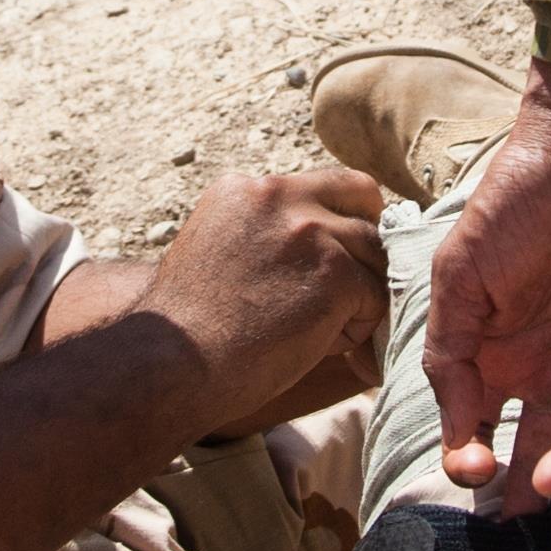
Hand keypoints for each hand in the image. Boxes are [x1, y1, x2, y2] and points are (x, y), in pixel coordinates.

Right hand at [142, 165, 386, 432]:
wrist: (173, 365)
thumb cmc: (192, 331)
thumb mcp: (220, 252)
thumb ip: (268, 234)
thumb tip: (330, 249)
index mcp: (244, 188)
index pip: (323, 185)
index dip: (337, 221)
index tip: (328, 259)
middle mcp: (277, 195)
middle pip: (363, 199)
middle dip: (364, 243)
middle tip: (349, 289)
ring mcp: (309, 230)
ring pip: (374, 253)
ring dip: (359, 293)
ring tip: (317, 330)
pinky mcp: (335, 272)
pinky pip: (376, 296)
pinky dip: (357, 328)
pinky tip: (319, 345)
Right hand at [423, 65, 550, 491]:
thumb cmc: (519, 198)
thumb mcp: (462, 274)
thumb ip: (450, 351)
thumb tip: (455, 427)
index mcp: (495, 344)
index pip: (481, 422)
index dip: (472, 459)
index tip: (471, 477)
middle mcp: (548, 354)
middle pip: (539, 438)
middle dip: (528, 483)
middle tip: (520, 514)